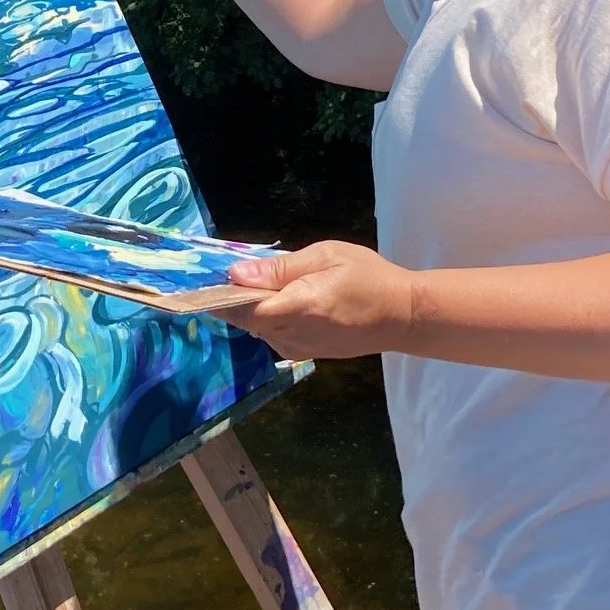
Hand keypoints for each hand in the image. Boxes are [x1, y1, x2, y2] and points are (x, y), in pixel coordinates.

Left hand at [222, 241, 417, 362]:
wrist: (401, 316)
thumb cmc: (368, 276)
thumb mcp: (326, 256)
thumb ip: (280, 267)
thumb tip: (237, 273)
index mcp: (298, 307)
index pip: (243, 309)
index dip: (221, 295)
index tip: (208, 278)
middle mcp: (293, 335)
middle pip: (246, 319)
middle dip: (236, 297)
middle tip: (238, 271)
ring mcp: (298, 349)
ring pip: (258, 328)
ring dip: (254, 307)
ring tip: (269, 283)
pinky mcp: (304, 354)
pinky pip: (273, 334)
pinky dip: (270, 317)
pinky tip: (285, 300)